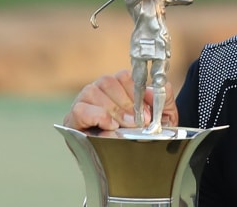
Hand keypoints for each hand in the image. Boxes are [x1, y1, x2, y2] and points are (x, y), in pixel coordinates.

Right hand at [62, 69, 178, 130]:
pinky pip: (80, 110)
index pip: (123, 76)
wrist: (134, 159)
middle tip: (136, 122)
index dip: (136, 91)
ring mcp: (84, 104)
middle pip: (107, 81)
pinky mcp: (73, 120)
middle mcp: (99, 91)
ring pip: (92, 92)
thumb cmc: (144, 134)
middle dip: (125, 103)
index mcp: (118, 87)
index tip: (147, 113)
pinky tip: (109, 126)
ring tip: (122, 126)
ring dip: (111, 110)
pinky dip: (97, 116)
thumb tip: (154, 88)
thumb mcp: (162, 116)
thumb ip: (163, 97)